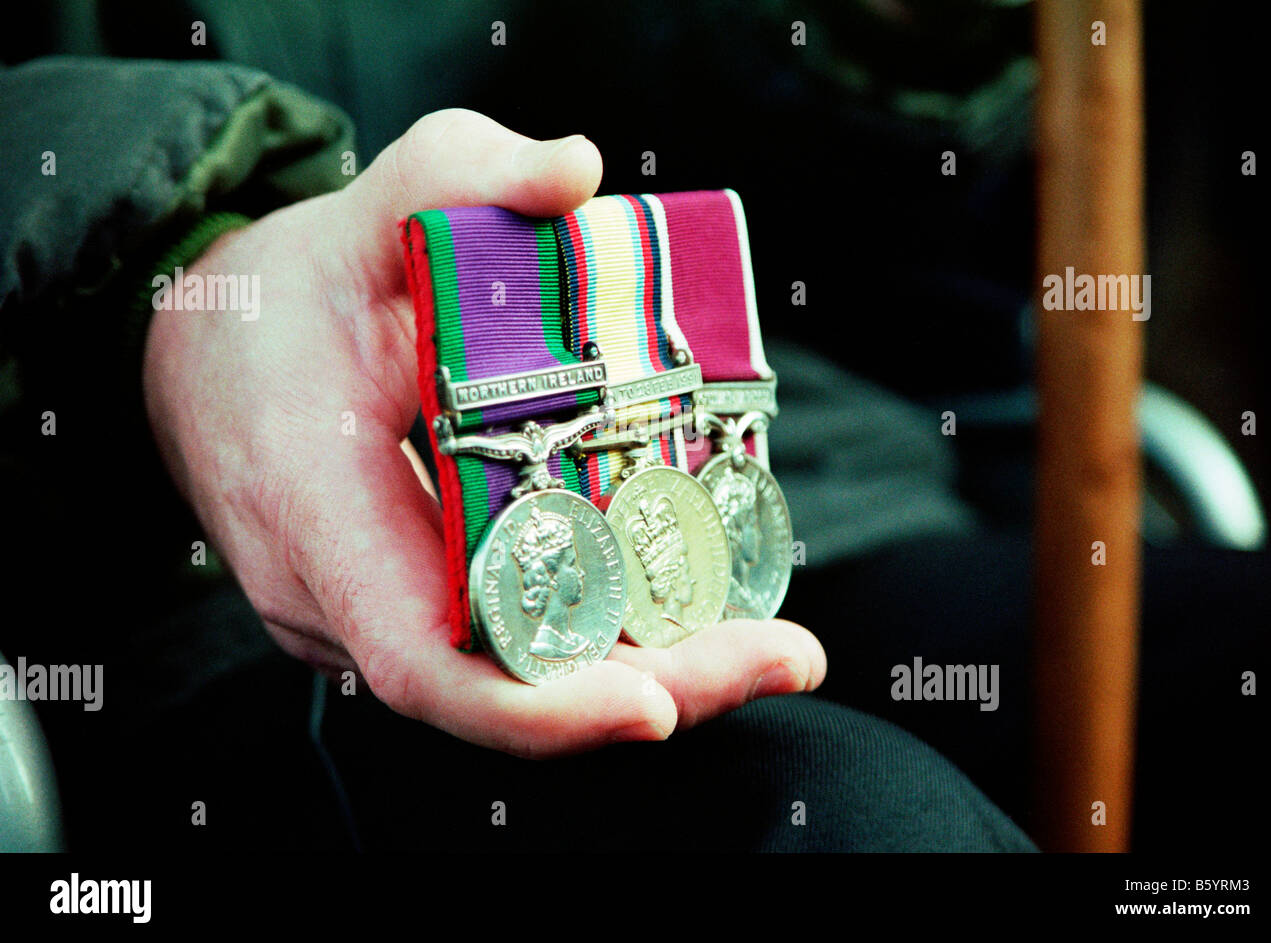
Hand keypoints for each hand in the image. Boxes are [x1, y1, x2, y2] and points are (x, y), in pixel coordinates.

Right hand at [143, 108, 825, 757]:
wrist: (199, 360)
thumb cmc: (282, 294)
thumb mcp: (363, 211)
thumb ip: (461, 172)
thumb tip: (578, 171)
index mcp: (315, 507)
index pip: (424, 660)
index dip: (541, 706)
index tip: (658, 705)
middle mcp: (332, 598)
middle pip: (506, 688)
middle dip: (657, 684)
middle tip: (786, 654)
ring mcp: (361, 620)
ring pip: (514, 680)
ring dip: (646, 667)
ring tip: (766, 639)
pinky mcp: (393, 614)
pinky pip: (502, 649)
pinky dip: (599, 641)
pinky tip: (690, 611)